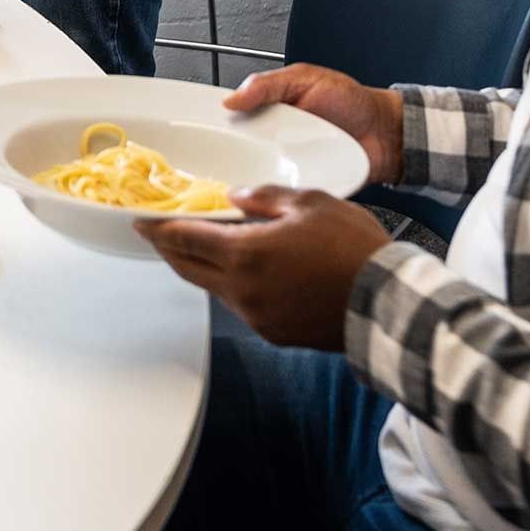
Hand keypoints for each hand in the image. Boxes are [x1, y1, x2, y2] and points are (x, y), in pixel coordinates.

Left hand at [137, 186, 390, 349]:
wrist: (388, 304)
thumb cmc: (354, 250)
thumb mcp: (310, 203)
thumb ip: (266, 197)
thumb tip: (237, 197)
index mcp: (245, 254)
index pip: (185, 239)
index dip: (159, 229)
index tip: (141, 222)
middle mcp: (242, 290)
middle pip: (189, 269)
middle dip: (170, 250)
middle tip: (159, 236)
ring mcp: (257, 317)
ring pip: (215, 288)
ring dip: (204, 268)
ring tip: (206, 249)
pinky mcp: (274, 333)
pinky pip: (241, 305)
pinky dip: (233, 286)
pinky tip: (246, 272)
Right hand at [226, 62, 402, 186]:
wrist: (385, 133)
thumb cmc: (351, 102)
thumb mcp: (306, 78)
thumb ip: (269, 84)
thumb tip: (232, 99)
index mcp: (268, 113)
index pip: (232, 124)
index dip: (214, 132)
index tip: (199, 137)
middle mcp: (273, 142)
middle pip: (237, 155)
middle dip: (225, 162)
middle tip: (212, 165)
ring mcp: (287, 166)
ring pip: (255, 179)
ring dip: (245, 183)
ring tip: (229, 186)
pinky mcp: (302, 188)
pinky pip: (281, 196)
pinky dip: (273, 198)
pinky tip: (262, 198)